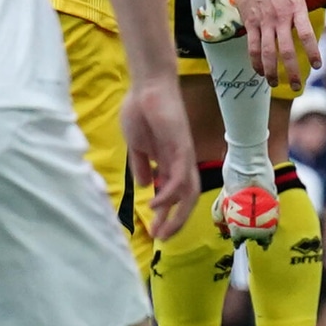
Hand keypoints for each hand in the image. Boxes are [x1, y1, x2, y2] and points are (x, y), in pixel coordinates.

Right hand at [126, 76, 198, 239]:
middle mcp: (180, 162)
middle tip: (160, 238)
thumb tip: (146, 186)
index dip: (166, 214)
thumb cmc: (140, 111)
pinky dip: (169, 194)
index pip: (174, 195)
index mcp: (169, 162)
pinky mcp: (182, 148)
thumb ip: (141, 166)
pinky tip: (155, 204)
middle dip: (175, 222)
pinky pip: (179, 177)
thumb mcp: (136, 146)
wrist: (146, 87)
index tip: (153, 230)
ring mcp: (183, 156)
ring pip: (188, 193)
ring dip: (175, 215)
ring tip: (160, 230)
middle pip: (186, 199)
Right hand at [219, 0, 322, 86]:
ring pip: (267, 52)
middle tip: (298, 86)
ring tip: (275, 84)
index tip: (317, 66)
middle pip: (287, 50)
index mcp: (295, 7)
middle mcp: (280, 18)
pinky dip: (255, 61)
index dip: (312, 52)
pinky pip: (252, 46)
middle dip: (292, 71)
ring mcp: (263, 21)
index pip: (306, 34)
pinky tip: (260, 72)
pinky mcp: (250, 23)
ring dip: (272, 71)